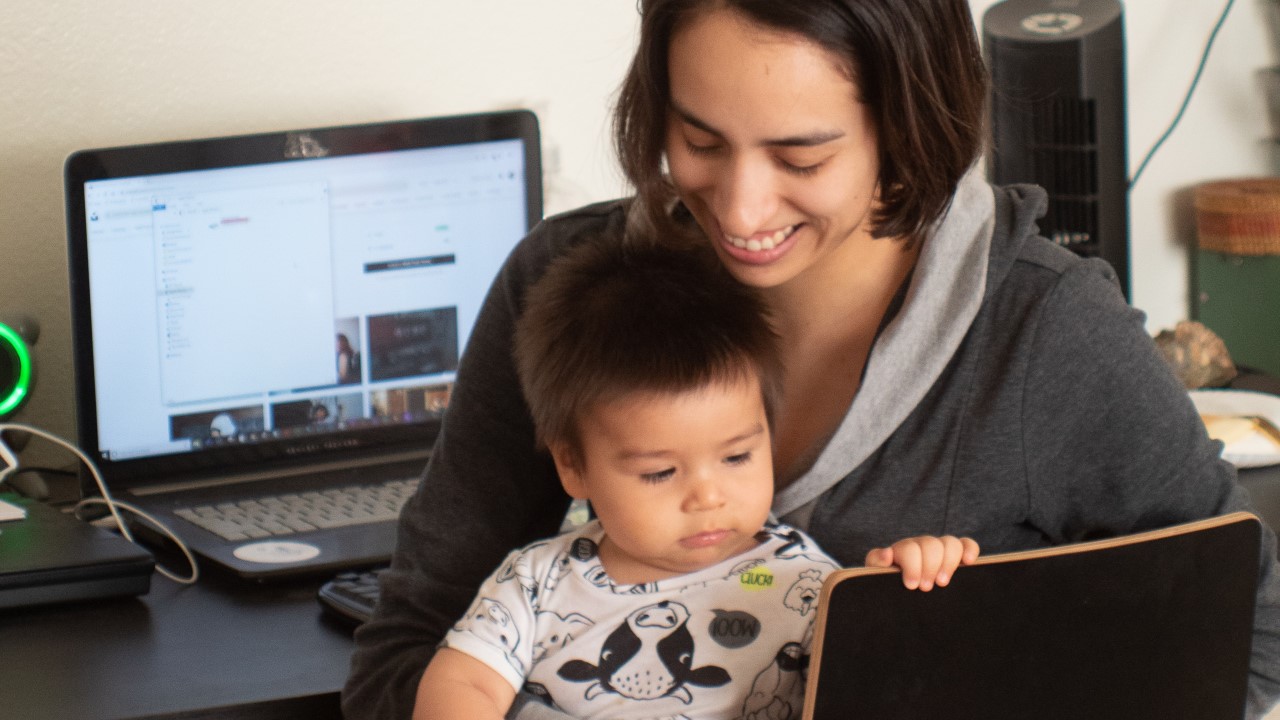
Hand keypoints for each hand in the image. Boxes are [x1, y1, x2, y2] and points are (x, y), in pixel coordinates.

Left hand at [864, 535, 978, 590]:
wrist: (897, 603)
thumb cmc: (886, 591)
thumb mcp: (876, 579)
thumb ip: (876, 564)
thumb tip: (887, 553)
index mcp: (900, 551)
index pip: (909, 548)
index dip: (912, 565)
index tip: (911, 586)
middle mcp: (920, 546)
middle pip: (930, 544)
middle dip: (930, 566)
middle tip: (926, 588)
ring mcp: (938, 550)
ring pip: (949, 542)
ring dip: (949, 562)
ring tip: (943, 583)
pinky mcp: (954, 556)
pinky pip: (965, 544)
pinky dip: (969, 550)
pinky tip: (969, 562)